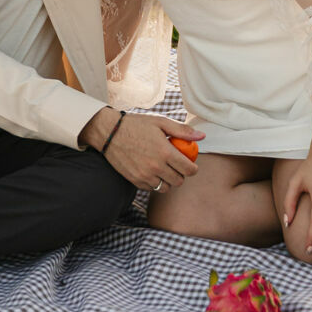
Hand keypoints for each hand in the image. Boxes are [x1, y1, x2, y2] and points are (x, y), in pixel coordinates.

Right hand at [82, 111, 202, 190]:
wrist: (109, 132)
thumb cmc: (136, 125)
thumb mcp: (160, 122)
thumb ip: (182, 131)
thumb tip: (201, 136)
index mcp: (165, 151)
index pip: (189, 169)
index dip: (193, 168)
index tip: (190, 164)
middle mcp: (156, 166)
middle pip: (179, 181)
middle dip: (181, 175)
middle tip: (177, 166)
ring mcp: (144, 175)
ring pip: (166, 188)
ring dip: (168, 181)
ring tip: (165, 169)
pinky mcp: (135, 180)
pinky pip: (152, 189)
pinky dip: (155, 183)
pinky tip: (152, 171)